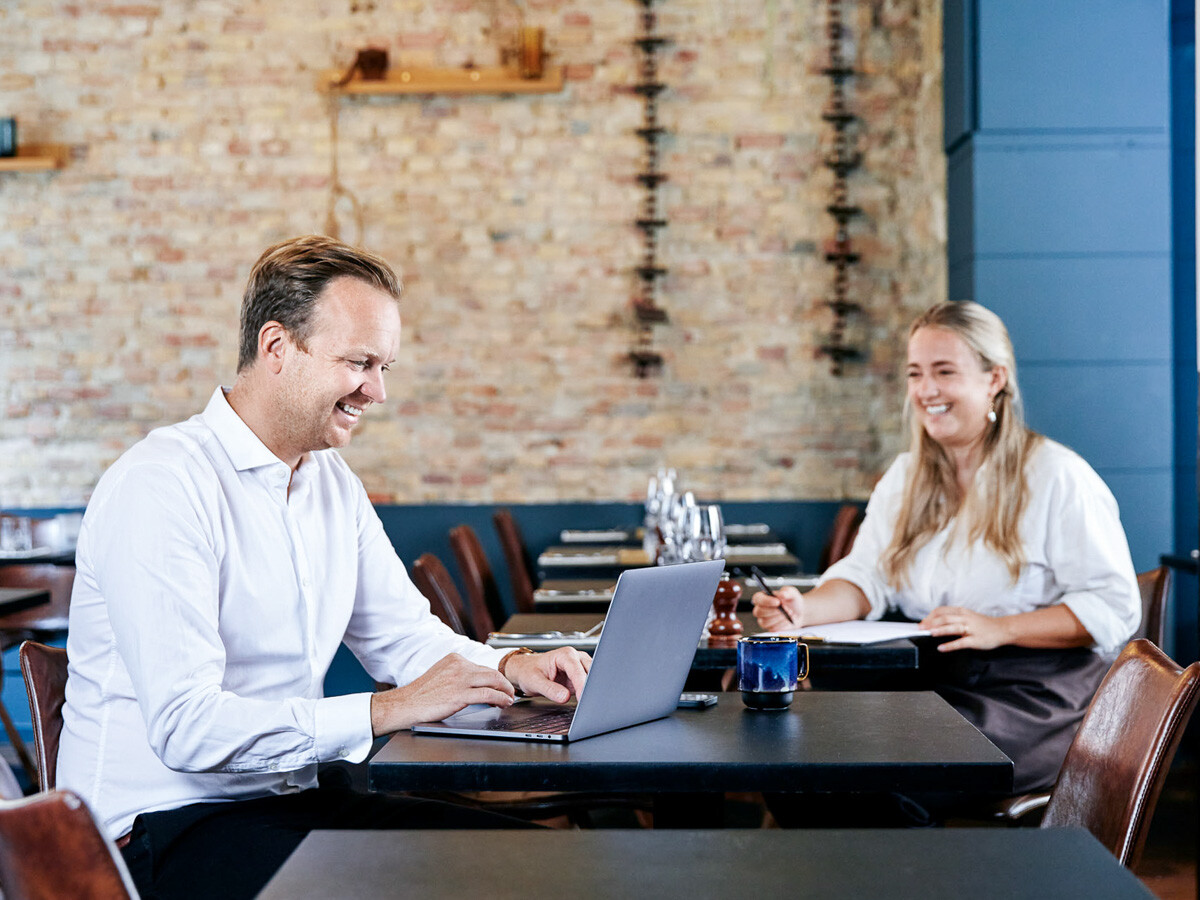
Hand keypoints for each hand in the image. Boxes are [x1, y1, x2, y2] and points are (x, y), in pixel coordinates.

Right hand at [370, 653, 515, 735]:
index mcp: (454, 659)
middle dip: (504, 683)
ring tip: (509, 699)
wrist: (405, 705)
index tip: (500, 685)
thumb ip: (457, 675)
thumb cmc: (421, 695)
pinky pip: (488, 694)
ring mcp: (460, 679)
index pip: (482, 666)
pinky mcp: (460, 694)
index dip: (495, 677)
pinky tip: (503, 703)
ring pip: (493, 680)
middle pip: (491, 671)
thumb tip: (475, 684)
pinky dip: (500, 698)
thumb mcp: (441, 675)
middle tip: (510, 693)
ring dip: (506, 691)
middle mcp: (459, 665)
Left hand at [502, 646, 591, 703]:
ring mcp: (579, 667)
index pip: (577, 670)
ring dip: (591, 690)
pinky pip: (589, 685)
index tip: (582, 697)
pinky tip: (586, 701)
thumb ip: (549, 689)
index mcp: (565, 654)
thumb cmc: (529, 671)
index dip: (581, 684)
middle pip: (590, 672)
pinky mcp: (580, 677)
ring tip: (587, 703)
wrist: (526, 670)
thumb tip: (564, 697)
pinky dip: (589, 693)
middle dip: (590, 687)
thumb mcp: (534, 681)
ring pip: (593, 678)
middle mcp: (575, 658)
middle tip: (587, 702)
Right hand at [751, 586, 802, 631]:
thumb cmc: (791, 600)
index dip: (766, 601)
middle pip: (758, 612)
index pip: (757, 599)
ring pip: (765, 622)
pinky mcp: (770, 628)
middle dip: (773, 611)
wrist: (799, 612)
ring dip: (780, 618)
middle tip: (785, 609)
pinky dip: (782, 624)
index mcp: (762, 597)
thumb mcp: (791, 593)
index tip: (778, 602)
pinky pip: (773, 629)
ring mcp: (763, 620)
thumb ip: (787, 592)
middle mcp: (760, 609)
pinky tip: (788, 619)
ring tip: (789, 613)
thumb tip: (782, 594)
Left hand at [919, 606, 1011, 651]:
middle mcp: (965, 618)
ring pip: (952, 627)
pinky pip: (961, 643)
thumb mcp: (967, 616)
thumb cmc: (983, 624)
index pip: (941, 611)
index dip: (929, 616)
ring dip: (939, 630)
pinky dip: (950, 645)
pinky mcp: (975, 640)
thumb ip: (953, 618)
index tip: (922, 622)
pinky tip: (941, 648)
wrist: (1002, 629)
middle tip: (920, 628)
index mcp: (961, 611)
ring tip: (929, 633)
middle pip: (944, 618)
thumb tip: (935, 622)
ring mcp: (970, 629)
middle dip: (930, 623)